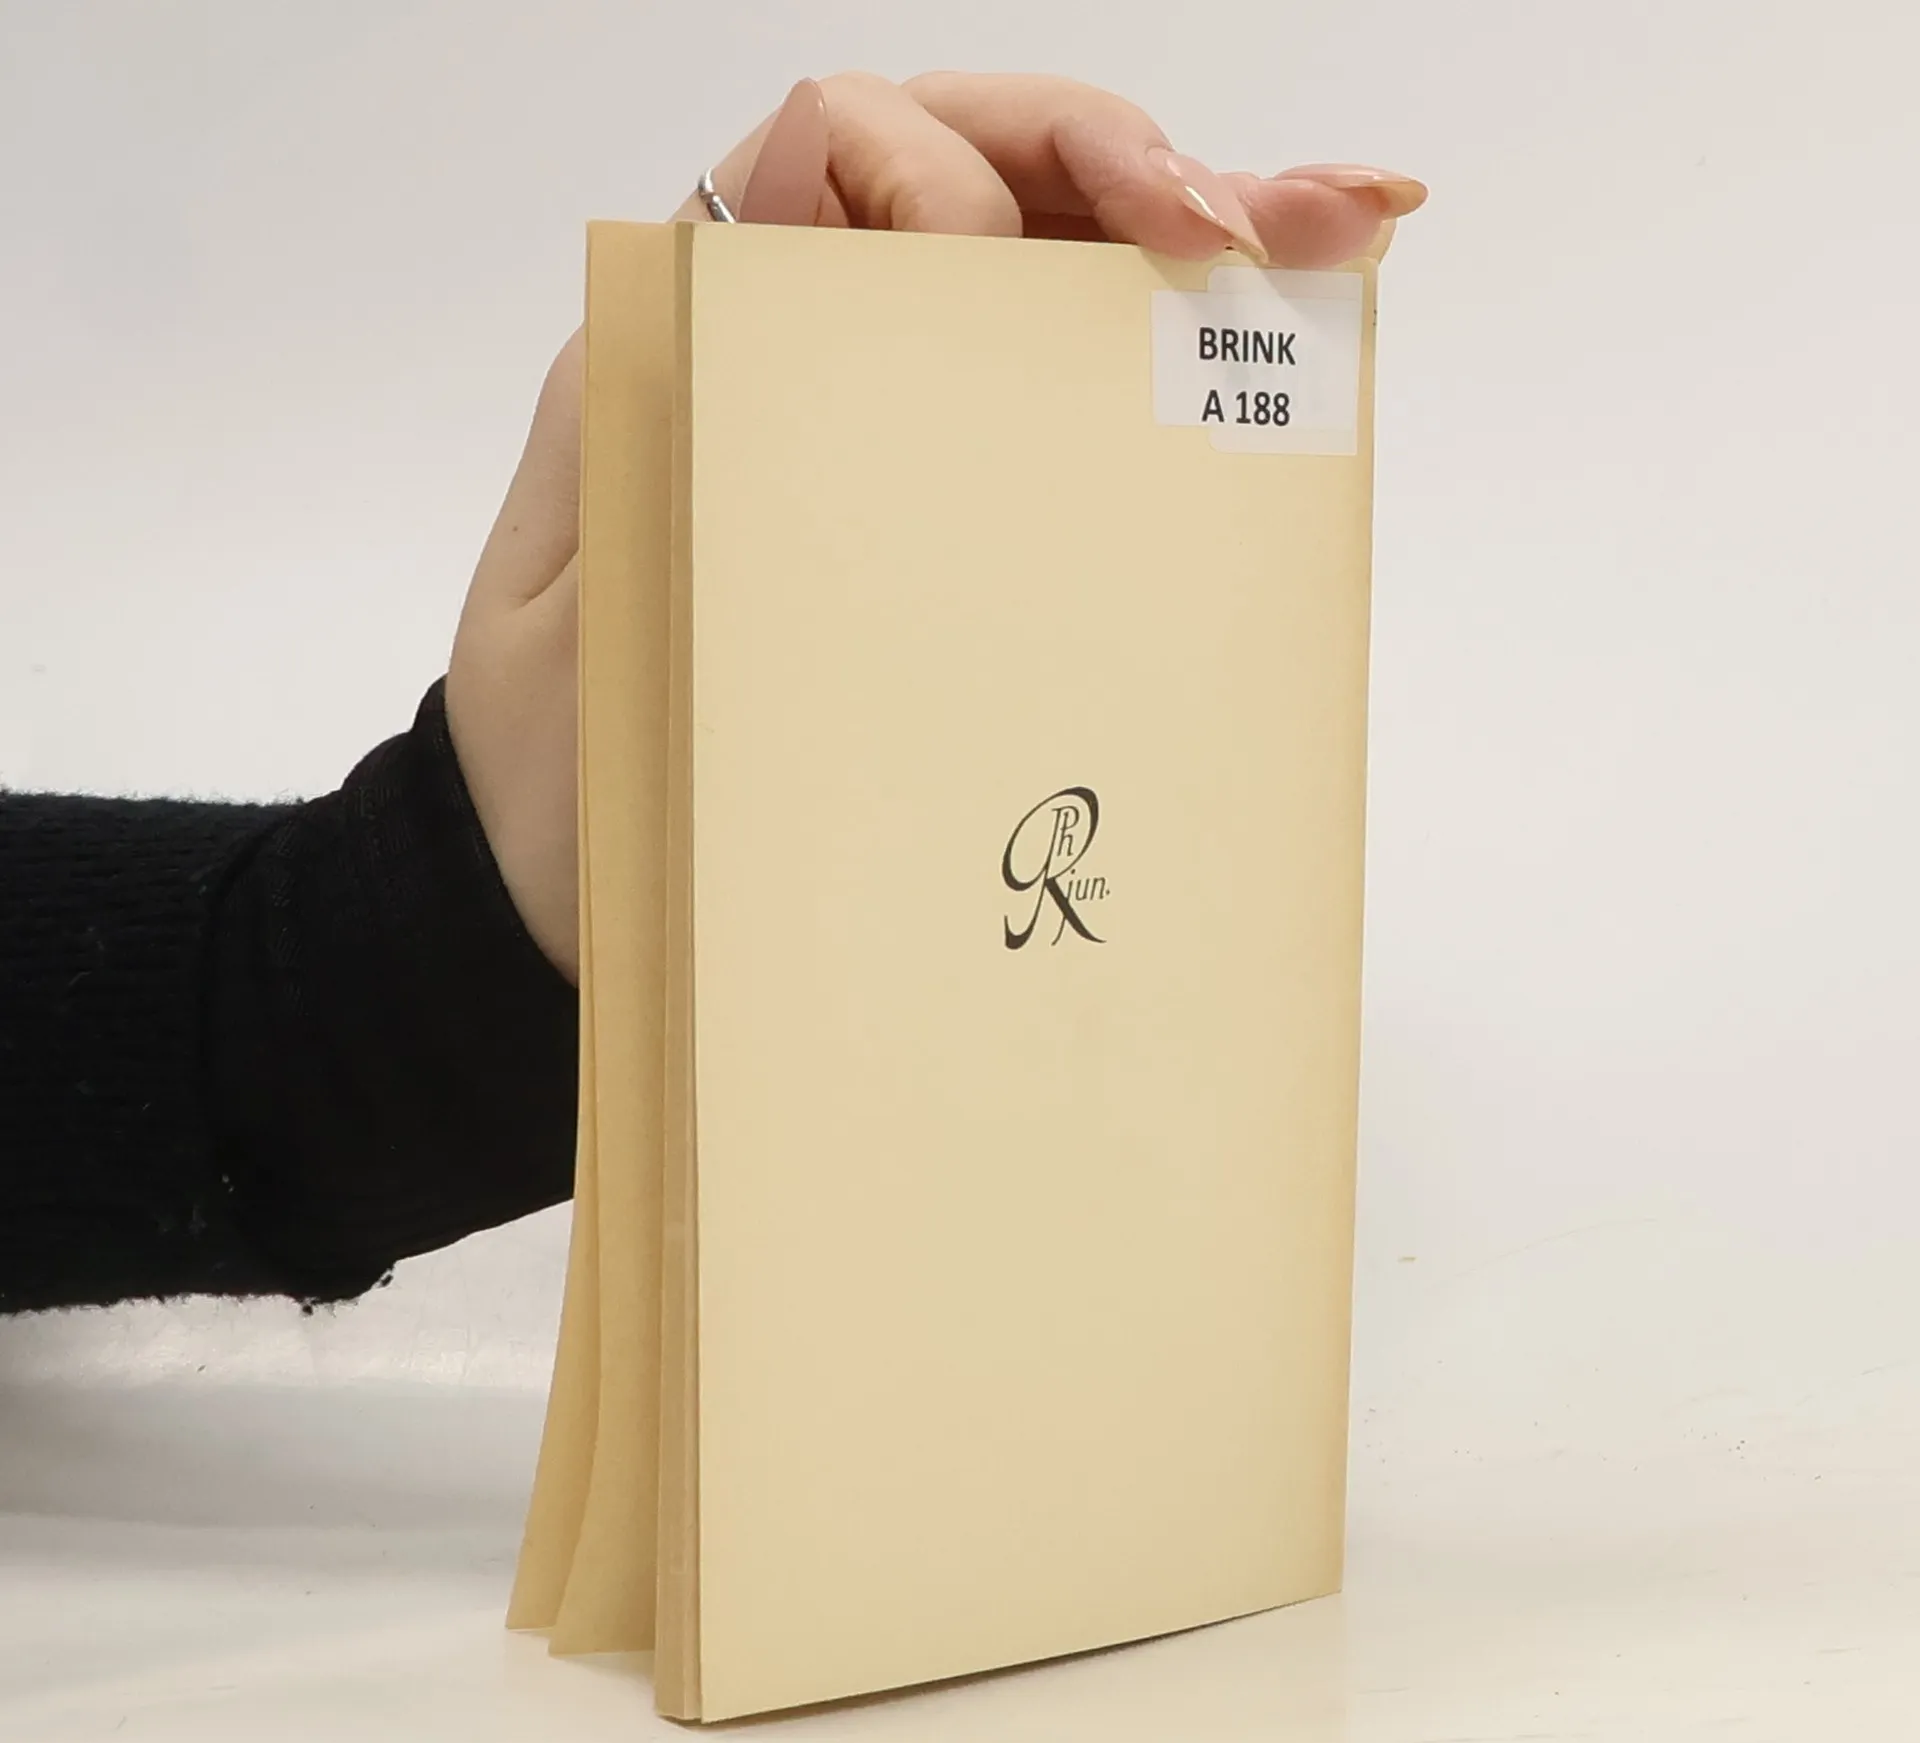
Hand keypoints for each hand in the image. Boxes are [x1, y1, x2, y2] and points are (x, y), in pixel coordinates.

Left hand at [446, 74, 1426, 980]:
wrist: (566, 873)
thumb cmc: (561, 760)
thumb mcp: (565, 601)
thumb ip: (629, 445)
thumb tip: (755, 312)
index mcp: (701, 330)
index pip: (835, 142)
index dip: (943, 159)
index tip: (994, 256)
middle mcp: (810, 339)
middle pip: (986, 169)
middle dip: (1124, 166)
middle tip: (1242, 227)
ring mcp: (900, 407)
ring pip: (1059, 255)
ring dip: (1203, 223)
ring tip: (1341, 228)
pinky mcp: (962, 493)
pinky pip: (1080, 375)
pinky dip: (1200, 334)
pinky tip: (1314, 294)